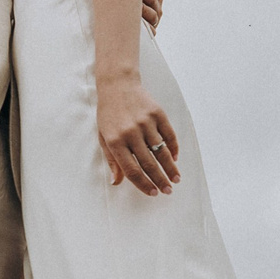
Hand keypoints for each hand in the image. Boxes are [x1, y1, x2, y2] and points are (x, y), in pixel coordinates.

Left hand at [97, 75, 178, 192]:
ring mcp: (146, 122)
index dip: (144, 184)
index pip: (132, 170)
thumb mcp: (103, 137)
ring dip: (170, 168)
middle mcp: (131, 133)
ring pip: (162, 151)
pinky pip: (169, 135)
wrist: (117, 85)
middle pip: (149, 164)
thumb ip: (111, 160)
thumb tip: (116, 182)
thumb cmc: (109, 114)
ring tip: (176, 179)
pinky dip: (173, 148)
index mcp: (115, 141)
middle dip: (160, 181)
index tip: (153, 193)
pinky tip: (174, 159)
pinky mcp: (157, 113)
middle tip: (168, 191)